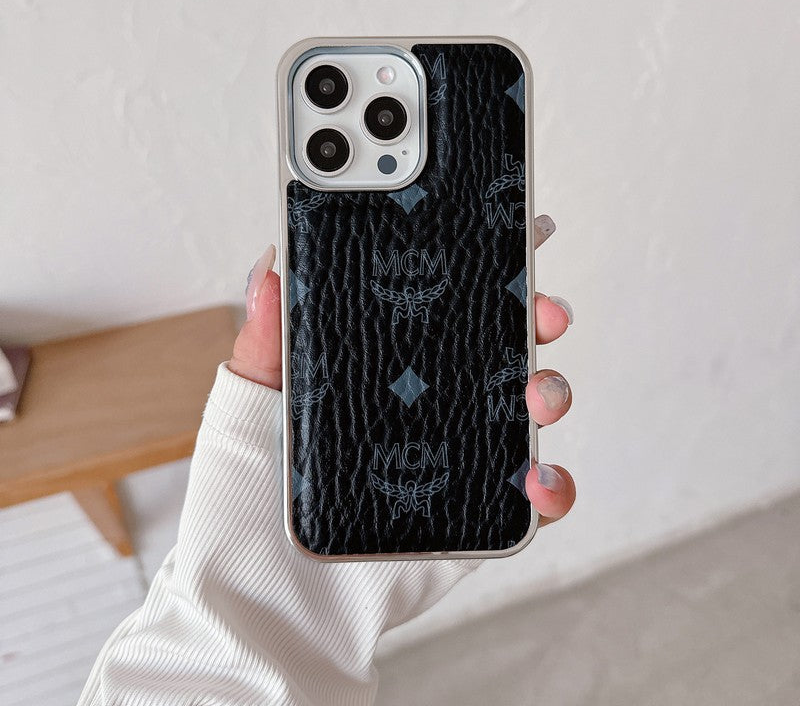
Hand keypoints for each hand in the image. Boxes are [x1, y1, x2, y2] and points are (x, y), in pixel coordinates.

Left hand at [229, 215, 574, 528]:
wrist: (261, 606)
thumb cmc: (244, 506)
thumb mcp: (245, 410)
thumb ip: (264, 341)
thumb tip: (272, 261)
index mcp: (381, 366)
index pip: (439, 302)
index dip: (481, 264)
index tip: (514, 225)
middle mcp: (428, 403)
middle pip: (498, 345)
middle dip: (534, 316)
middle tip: (544, 309)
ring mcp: (456, 456)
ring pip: (526, 408)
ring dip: (551, 389)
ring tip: (535, 394)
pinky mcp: (475, 515)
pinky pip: (536, 498)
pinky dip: (554, 486)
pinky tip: (535, 479)